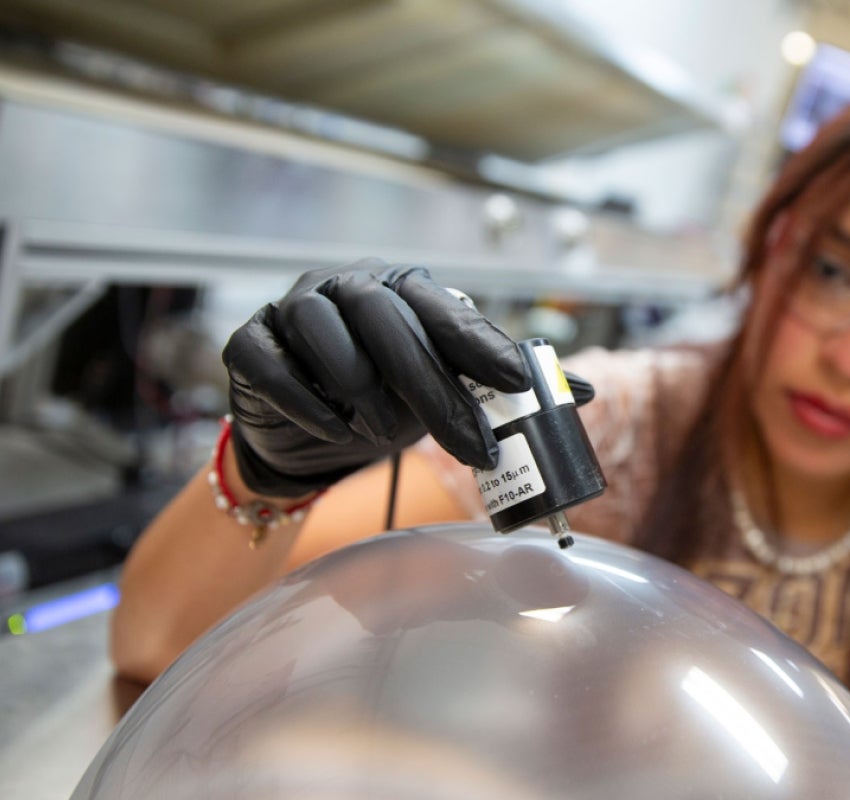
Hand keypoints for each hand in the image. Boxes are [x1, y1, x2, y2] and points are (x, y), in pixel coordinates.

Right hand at [222, 260, 529, 496]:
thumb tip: (584, 390)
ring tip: (383, 433)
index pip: (446, 311)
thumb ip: (501, 384)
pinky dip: (307, 403)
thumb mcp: (445, 390)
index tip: (520, 383)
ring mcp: (292, 307)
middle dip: (433, 392)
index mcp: (402, 287)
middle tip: (471, 447)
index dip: (483, 346)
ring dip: (363, 394)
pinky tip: (334, 429)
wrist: (308, 432)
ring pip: (327, 336)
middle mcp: (346, 286)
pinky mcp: (249, 342)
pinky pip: (274, 365)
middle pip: (389, 324)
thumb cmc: (385, 398)